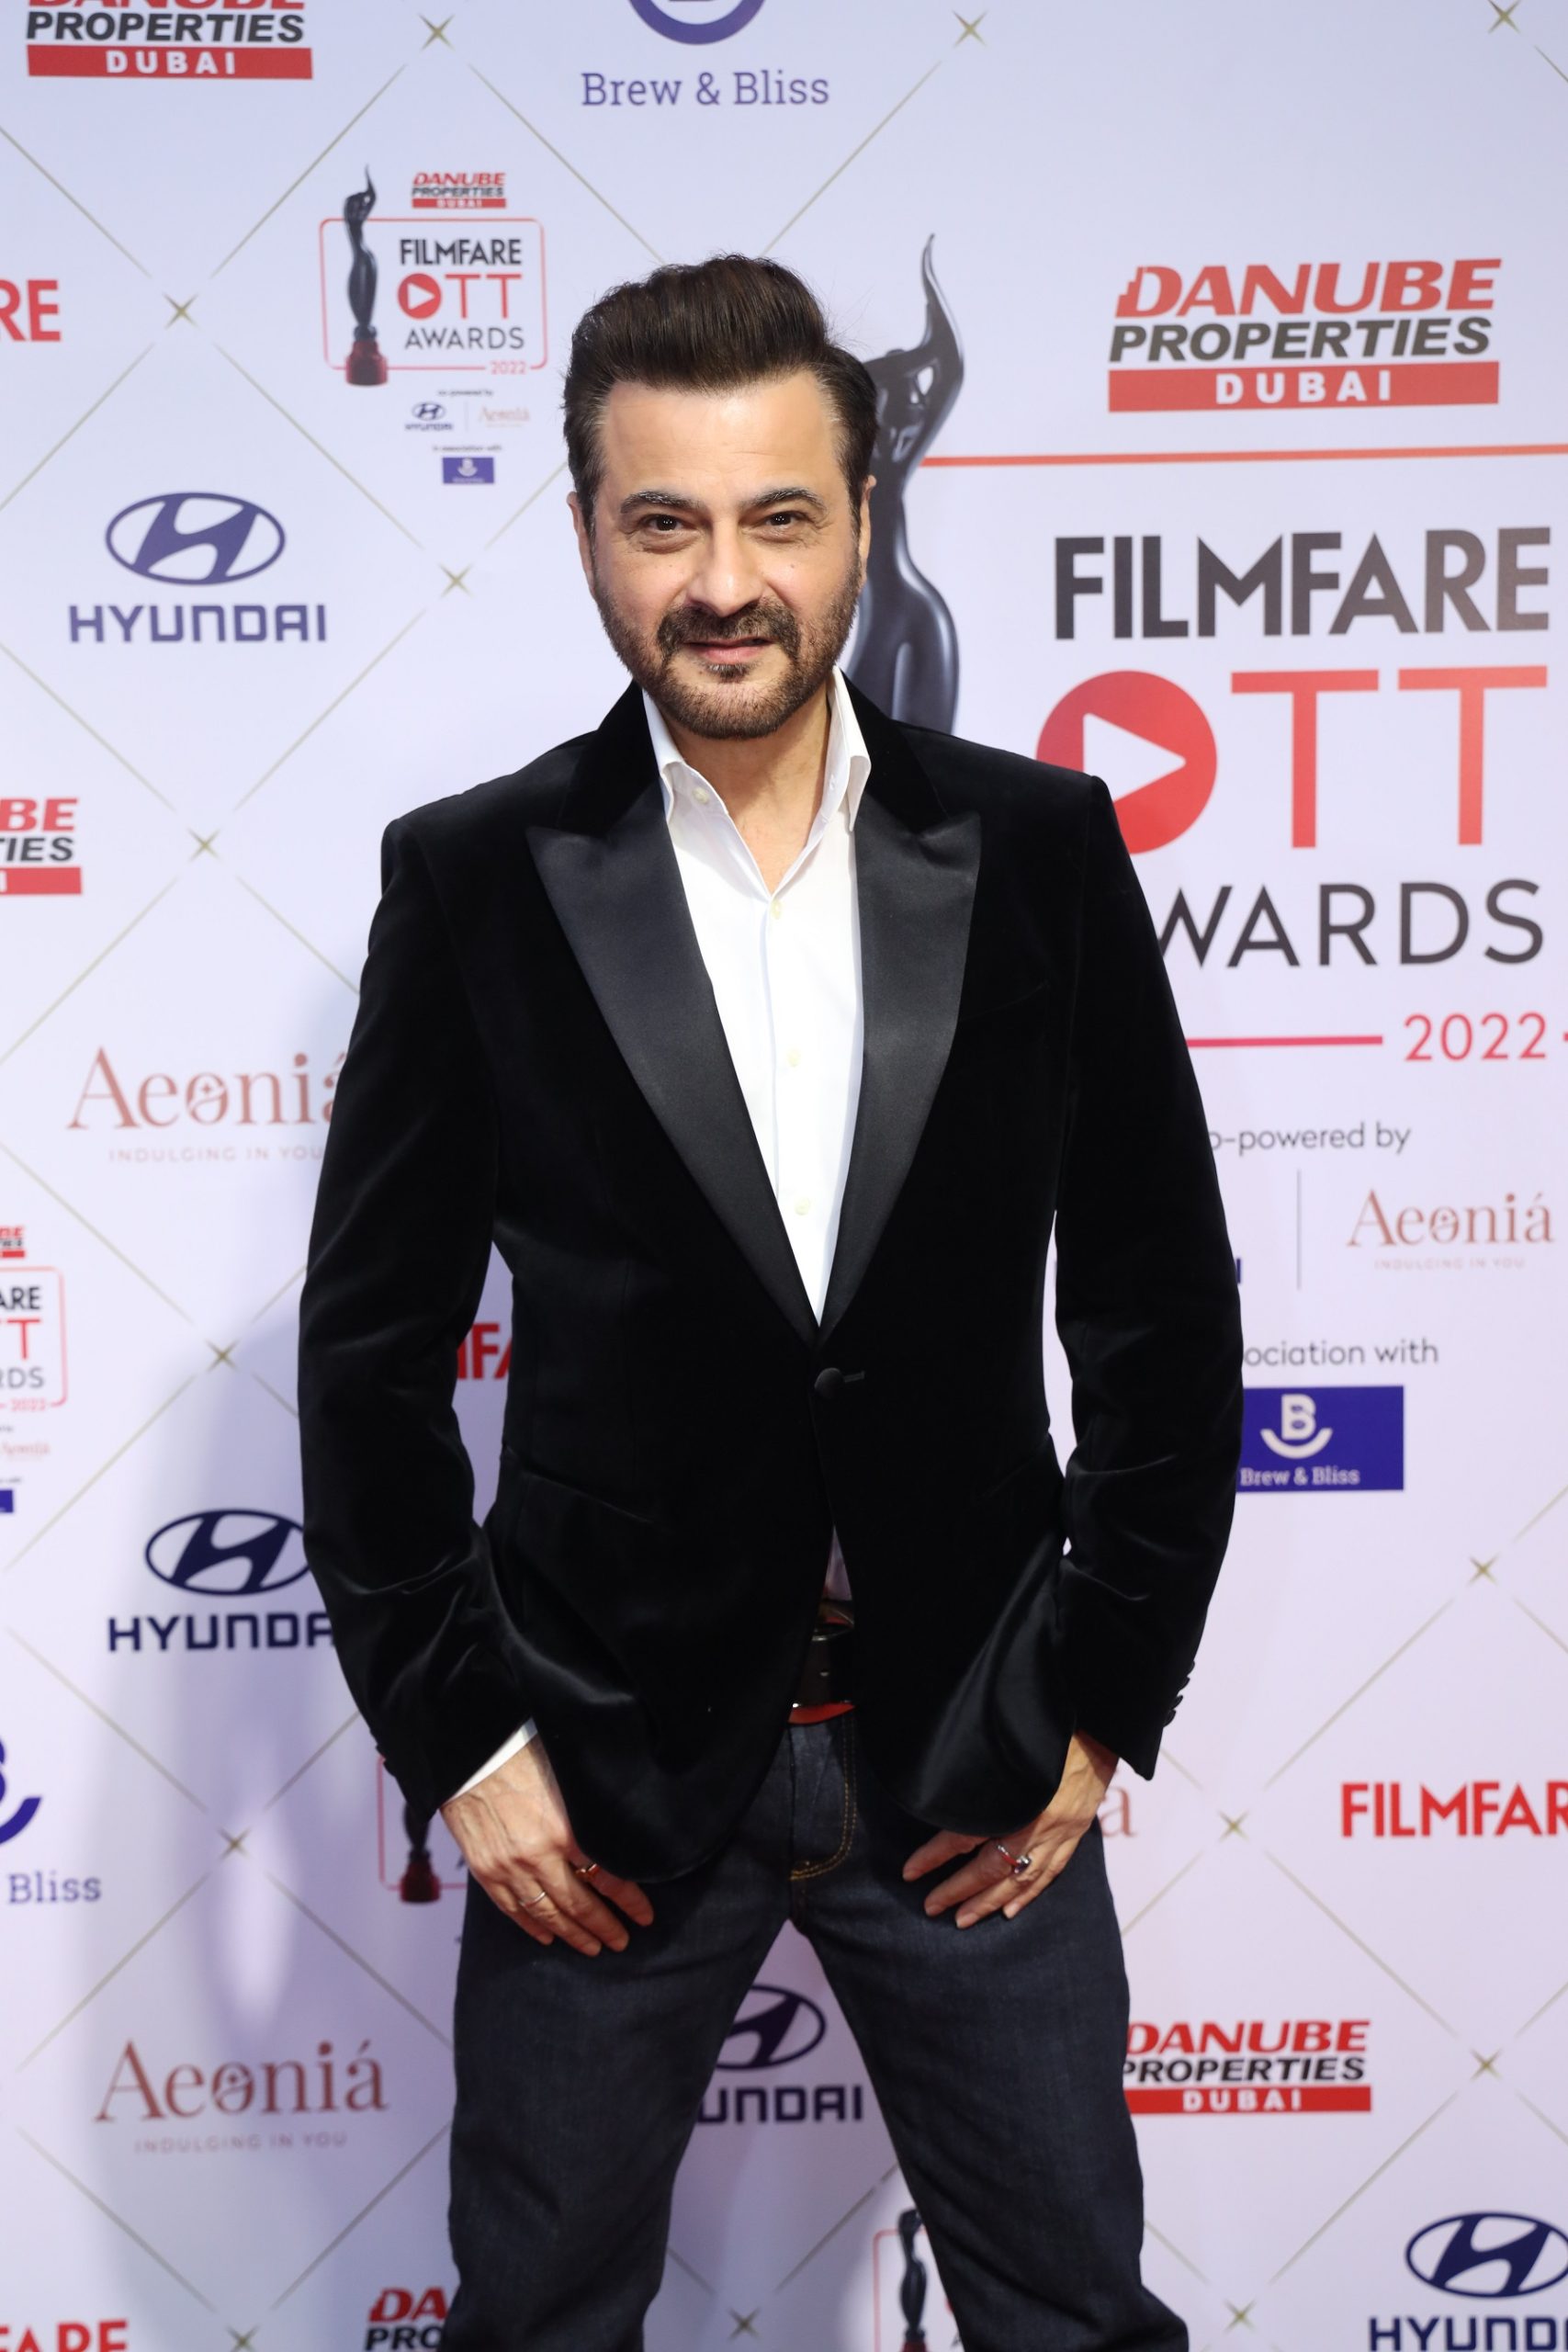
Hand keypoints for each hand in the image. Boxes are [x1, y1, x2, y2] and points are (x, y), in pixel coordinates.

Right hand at [439, 1735, 653, 1954]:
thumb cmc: (521, 1755)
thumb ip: (592, 1811)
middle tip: (621, 1941)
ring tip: (593, 1947)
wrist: (468, 1755)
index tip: (644, 1915)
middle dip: (605, 1926)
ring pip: (548, 1914)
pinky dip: (532, 1926)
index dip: (630, 1901)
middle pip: (580, 1904)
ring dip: (573, 1934)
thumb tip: (622, 1832)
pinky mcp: (486, 1872)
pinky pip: (513, 1909)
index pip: (609, 1877)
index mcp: (565, 1830)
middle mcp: (539, 1856)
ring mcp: (510, 1869)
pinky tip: (548, 1936)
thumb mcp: (569, 1779)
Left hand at [902, 1730, 1118, 1928]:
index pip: (964, 1834)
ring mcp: (1058, 1831)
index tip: (910, 1871)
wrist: (1098, 1725)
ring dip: (990, 1901)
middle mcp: (1035, 1819)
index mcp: (1012, 1796)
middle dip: (959, 1889)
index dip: (935, 1855)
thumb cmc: (1045, 1726)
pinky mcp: (1073, 1833)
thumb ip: (976, 1774)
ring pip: (1019, 1878)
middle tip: (932, 1907)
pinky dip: (1028, 1894)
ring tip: (964, 1918)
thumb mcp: (1001, 1744)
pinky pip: (1049, 1872)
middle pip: (990, 1865)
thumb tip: (941, 1795)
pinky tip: (1011, 1910)